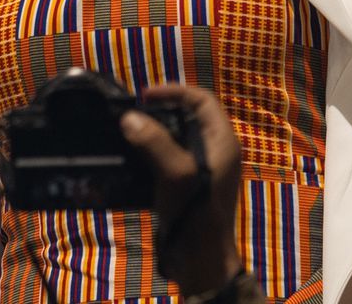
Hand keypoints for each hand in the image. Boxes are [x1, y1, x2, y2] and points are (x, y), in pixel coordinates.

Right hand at [122, 84, 243, 294]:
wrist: (200, 260)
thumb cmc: (196, 214)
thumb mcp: (176, 173)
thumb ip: (154, 142)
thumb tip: (129, 118)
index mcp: (223, 142)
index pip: (202, 99)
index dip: (174, 91)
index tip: (145, 97)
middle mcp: (216, 151)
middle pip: (188, 116)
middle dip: (159, 112)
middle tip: (132, 115)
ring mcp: (203, 169)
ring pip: (177, 137)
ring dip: (153, 133)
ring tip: (128, 134)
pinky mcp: (189, 185)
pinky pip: (169, 158)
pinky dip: (152, 153)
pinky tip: (132, 159)